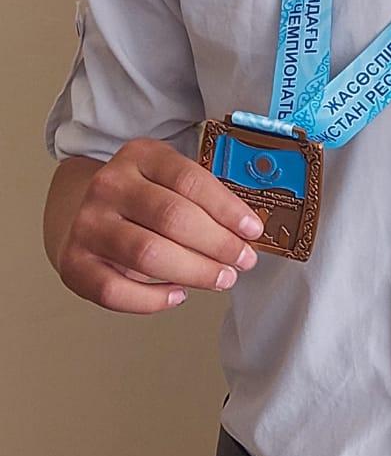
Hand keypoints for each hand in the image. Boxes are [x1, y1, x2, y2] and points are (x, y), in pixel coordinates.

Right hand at [54, 137, 264, 312]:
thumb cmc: (140, 200)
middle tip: (243, 260)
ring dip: (194, 271)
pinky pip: (116, 291)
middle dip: (217, 244)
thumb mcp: (167, 179)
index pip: (190, 180)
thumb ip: (201, 196)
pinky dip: (153, 300)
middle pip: (172, 218)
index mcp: (140, 155)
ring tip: (221, 278)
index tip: (252, 230)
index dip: (227, 208)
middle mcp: (110, 185)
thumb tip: (247, 230)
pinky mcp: (73, 263)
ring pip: (148, 254)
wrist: (77, 212)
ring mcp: (88, 224)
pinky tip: (178, 294)